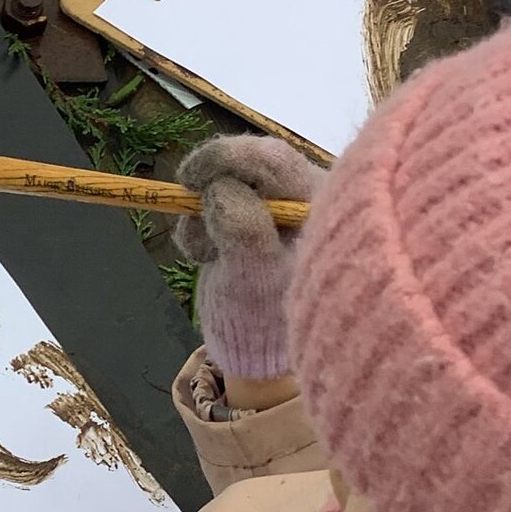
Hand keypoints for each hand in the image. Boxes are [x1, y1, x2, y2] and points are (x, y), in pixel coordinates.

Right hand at [174, 135, 324, 385]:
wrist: (256, 353)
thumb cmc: (264, 323)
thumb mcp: (252, 279)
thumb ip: (241, 227)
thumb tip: (221, 186)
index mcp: (323, 209)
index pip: (275, 162)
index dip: (228, 158)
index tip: (187, 177)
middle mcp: (308, 199)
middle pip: (249, 167)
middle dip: (211, 194)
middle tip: (191, 224)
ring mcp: (281, 209)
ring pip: (228, 184)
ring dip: (203, 215)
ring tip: (205, 255)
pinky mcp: (256, 219)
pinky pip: (220, 202)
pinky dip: (203, 225)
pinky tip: (207, 255)